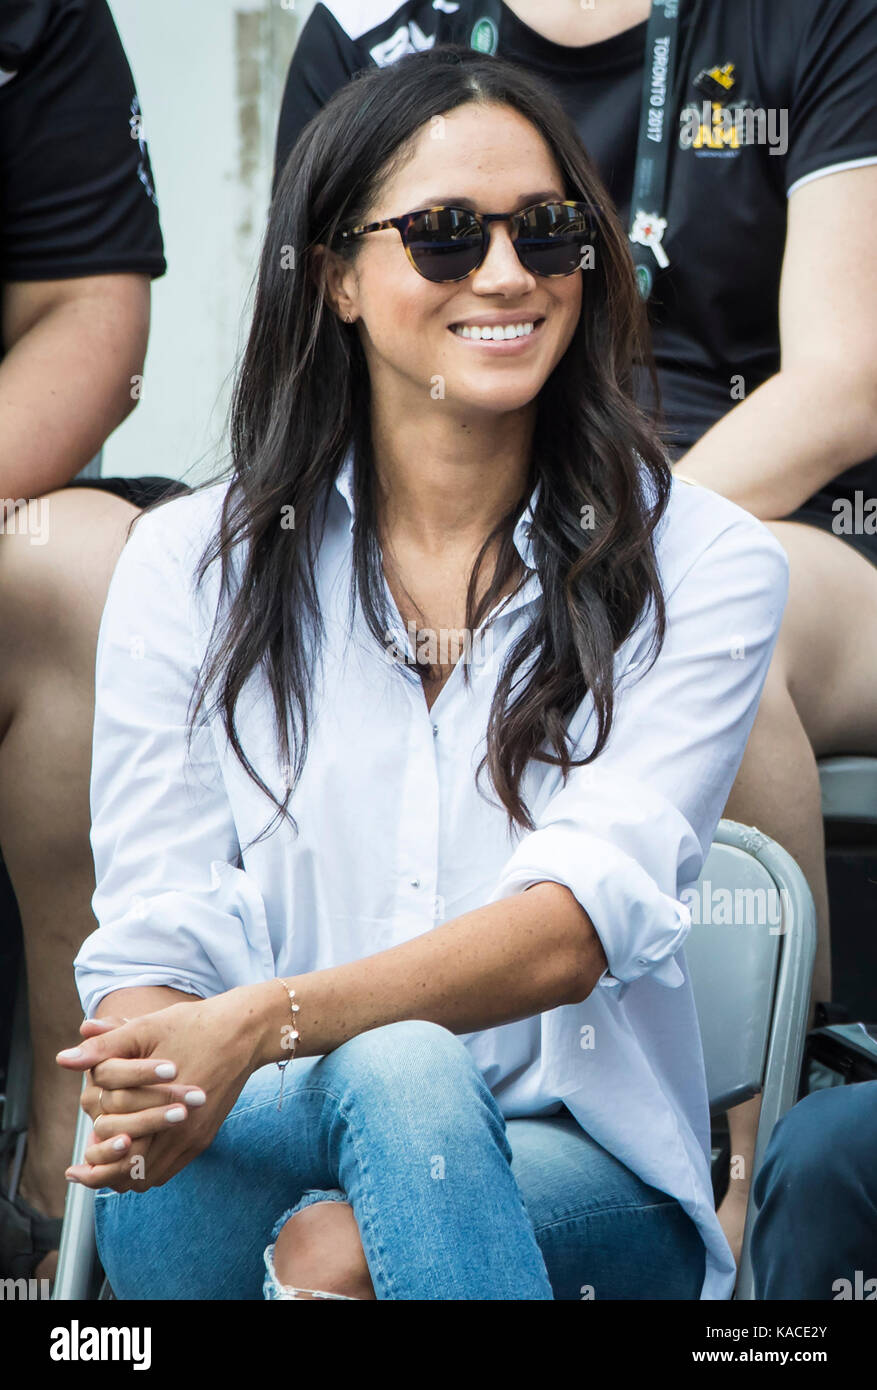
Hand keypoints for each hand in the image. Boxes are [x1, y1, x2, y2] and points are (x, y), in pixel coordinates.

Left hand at [56, 989, 261, 1191]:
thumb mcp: (144, 1030)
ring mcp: (194, 1136)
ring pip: (151, 1178)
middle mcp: (180, 1130)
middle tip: (83, 1173)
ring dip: (128, 1174)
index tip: (74, 1170)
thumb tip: (62, 1059)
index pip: (118, 1155)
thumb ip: (103, 1048)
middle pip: (133, 1176)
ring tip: (107, 1164)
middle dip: (105, 1177)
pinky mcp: (206, 1136)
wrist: (243, 1031)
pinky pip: (171, 1169)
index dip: (93, 1166)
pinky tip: (136, 1153)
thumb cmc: (191, 1025)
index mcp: (160, 1105)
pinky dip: (149, 1169)